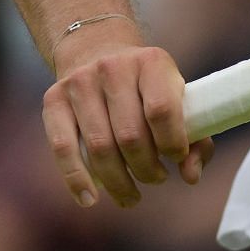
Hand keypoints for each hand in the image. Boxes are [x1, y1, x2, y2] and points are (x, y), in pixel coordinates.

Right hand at [44, 21, 212, 208]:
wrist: (99, 51)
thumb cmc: (147, 87)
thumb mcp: (177, 98)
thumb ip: (196, 138)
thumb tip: (190, 175)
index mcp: (151, 62)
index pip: (162, 110)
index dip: (172, 143)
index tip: (177, 158)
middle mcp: (113, 68)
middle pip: (130, 135)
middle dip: (146, 169)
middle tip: (157, 178)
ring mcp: (80, 82)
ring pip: (99, 146)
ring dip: (119, 181)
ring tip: (132, 194)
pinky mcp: (53, 99)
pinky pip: (63, 148)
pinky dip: (77, 180)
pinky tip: (91, 199)